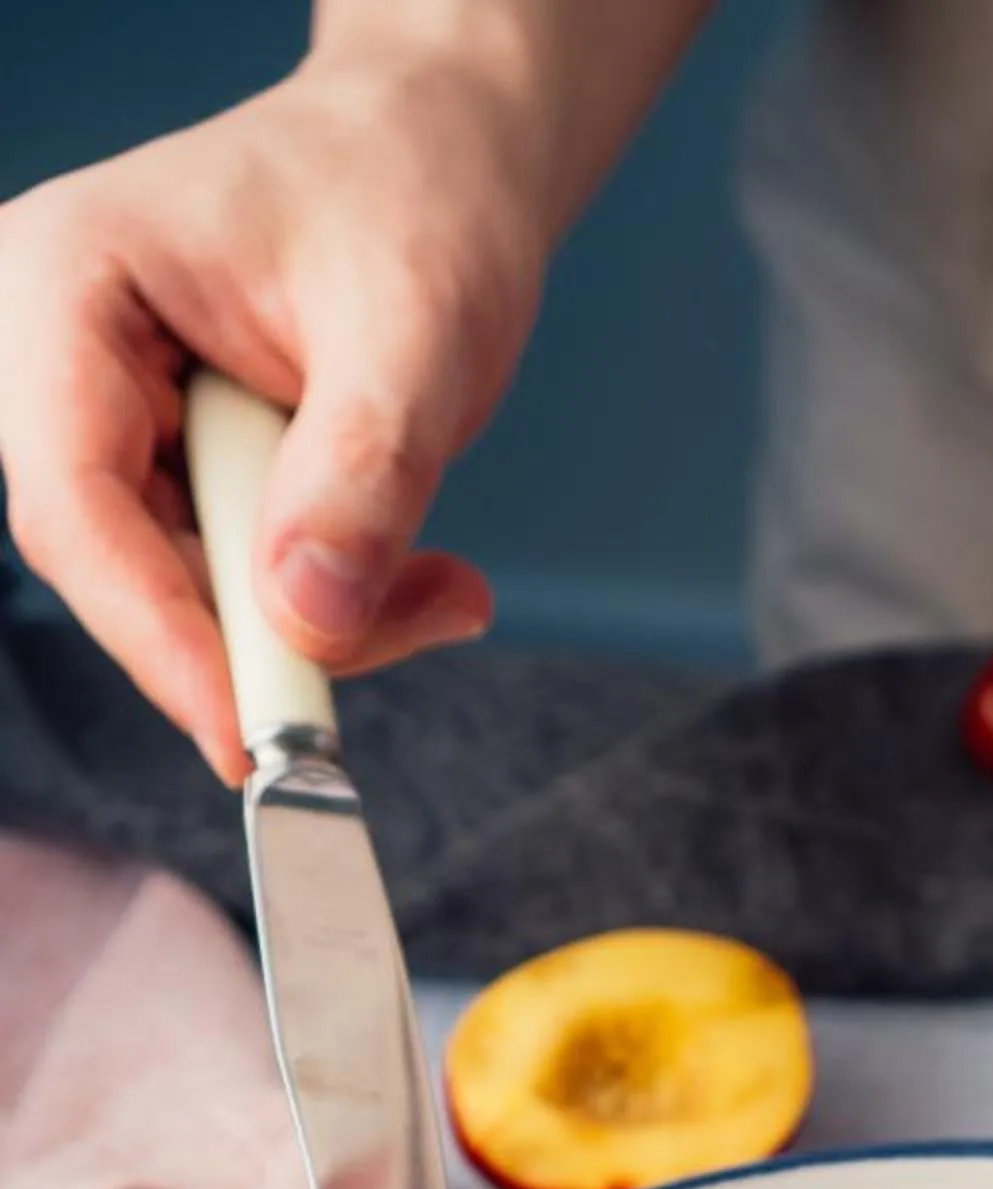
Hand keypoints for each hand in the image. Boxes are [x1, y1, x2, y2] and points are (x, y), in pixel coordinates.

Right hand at [0, 45, 548, 781]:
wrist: (436, 162)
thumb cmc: (411, 197)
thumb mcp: (413, 328)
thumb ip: (364, 471)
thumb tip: (312, 616)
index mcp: (66, 282)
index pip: (71, 498)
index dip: (155, 633)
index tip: (249, 731)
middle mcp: (60, 357)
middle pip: (120, 565)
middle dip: (265, 636)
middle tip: (405, 635)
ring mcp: (112, 422)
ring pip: (187, 598)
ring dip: (321, 626)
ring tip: (440, 589)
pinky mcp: (174, 477)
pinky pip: (237, 591)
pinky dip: (333, 609)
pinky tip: (417, 579)